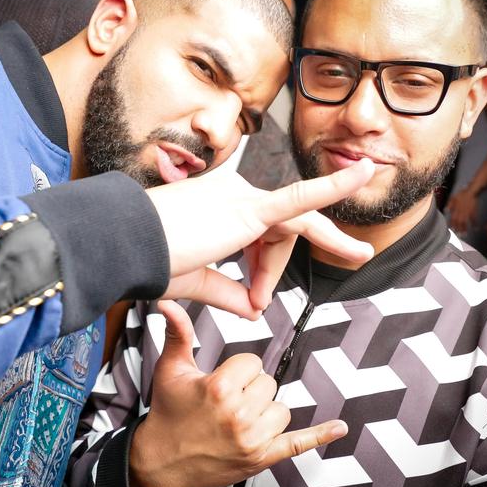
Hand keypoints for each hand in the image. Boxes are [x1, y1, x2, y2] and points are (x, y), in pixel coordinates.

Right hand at [128, 300, 346, 486]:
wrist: (161, 461)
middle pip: (269, 383)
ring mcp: (253, 439)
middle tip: (225, 402)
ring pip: (281, 408)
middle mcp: (239, 414)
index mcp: (219, 389)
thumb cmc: (167, 412)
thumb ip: (177, 333)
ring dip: (265, 410)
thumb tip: (168, 303)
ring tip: (238, 418)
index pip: (252, 363)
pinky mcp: (262, 458)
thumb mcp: (170, 369)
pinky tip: (339, 427)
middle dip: (250, 389)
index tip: (221, 381)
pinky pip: (298, 443)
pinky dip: (320, 435)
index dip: (238, 370)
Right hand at [151, 160, 374, 319]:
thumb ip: (227, 292)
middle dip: (282, 267)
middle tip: (282, 289)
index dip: (262, 271)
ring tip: (361, 254)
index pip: (257, 233)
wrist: (124, 248)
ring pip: (296, 223)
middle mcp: (229, 194)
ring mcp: (239, 199)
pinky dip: (333, 186)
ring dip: (330, 240)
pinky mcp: (248, 210)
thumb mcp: (194, 281)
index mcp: (215, 205)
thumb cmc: (148, 260)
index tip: (254, 301)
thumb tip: (256, 311)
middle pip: (278, 229)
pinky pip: (300, 198)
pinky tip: (362, 175)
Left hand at [446, 189, 476, 233]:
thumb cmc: (460, 195)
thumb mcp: (452, 199)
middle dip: (458, 230)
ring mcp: (468, 213)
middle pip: (459, 223)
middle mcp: (461, 213)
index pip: (453, 220)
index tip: (451, 230)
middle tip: (458, 236)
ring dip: (465, 229)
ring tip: (465, 235)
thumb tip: (446, 211)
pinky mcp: (474, 212)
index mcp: (455, 210)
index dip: (452, 225)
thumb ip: (449, 205)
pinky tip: (476, 228)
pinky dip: (475, 224)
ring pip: (466, 223)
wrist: (470, 192)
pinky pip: (474, 220)